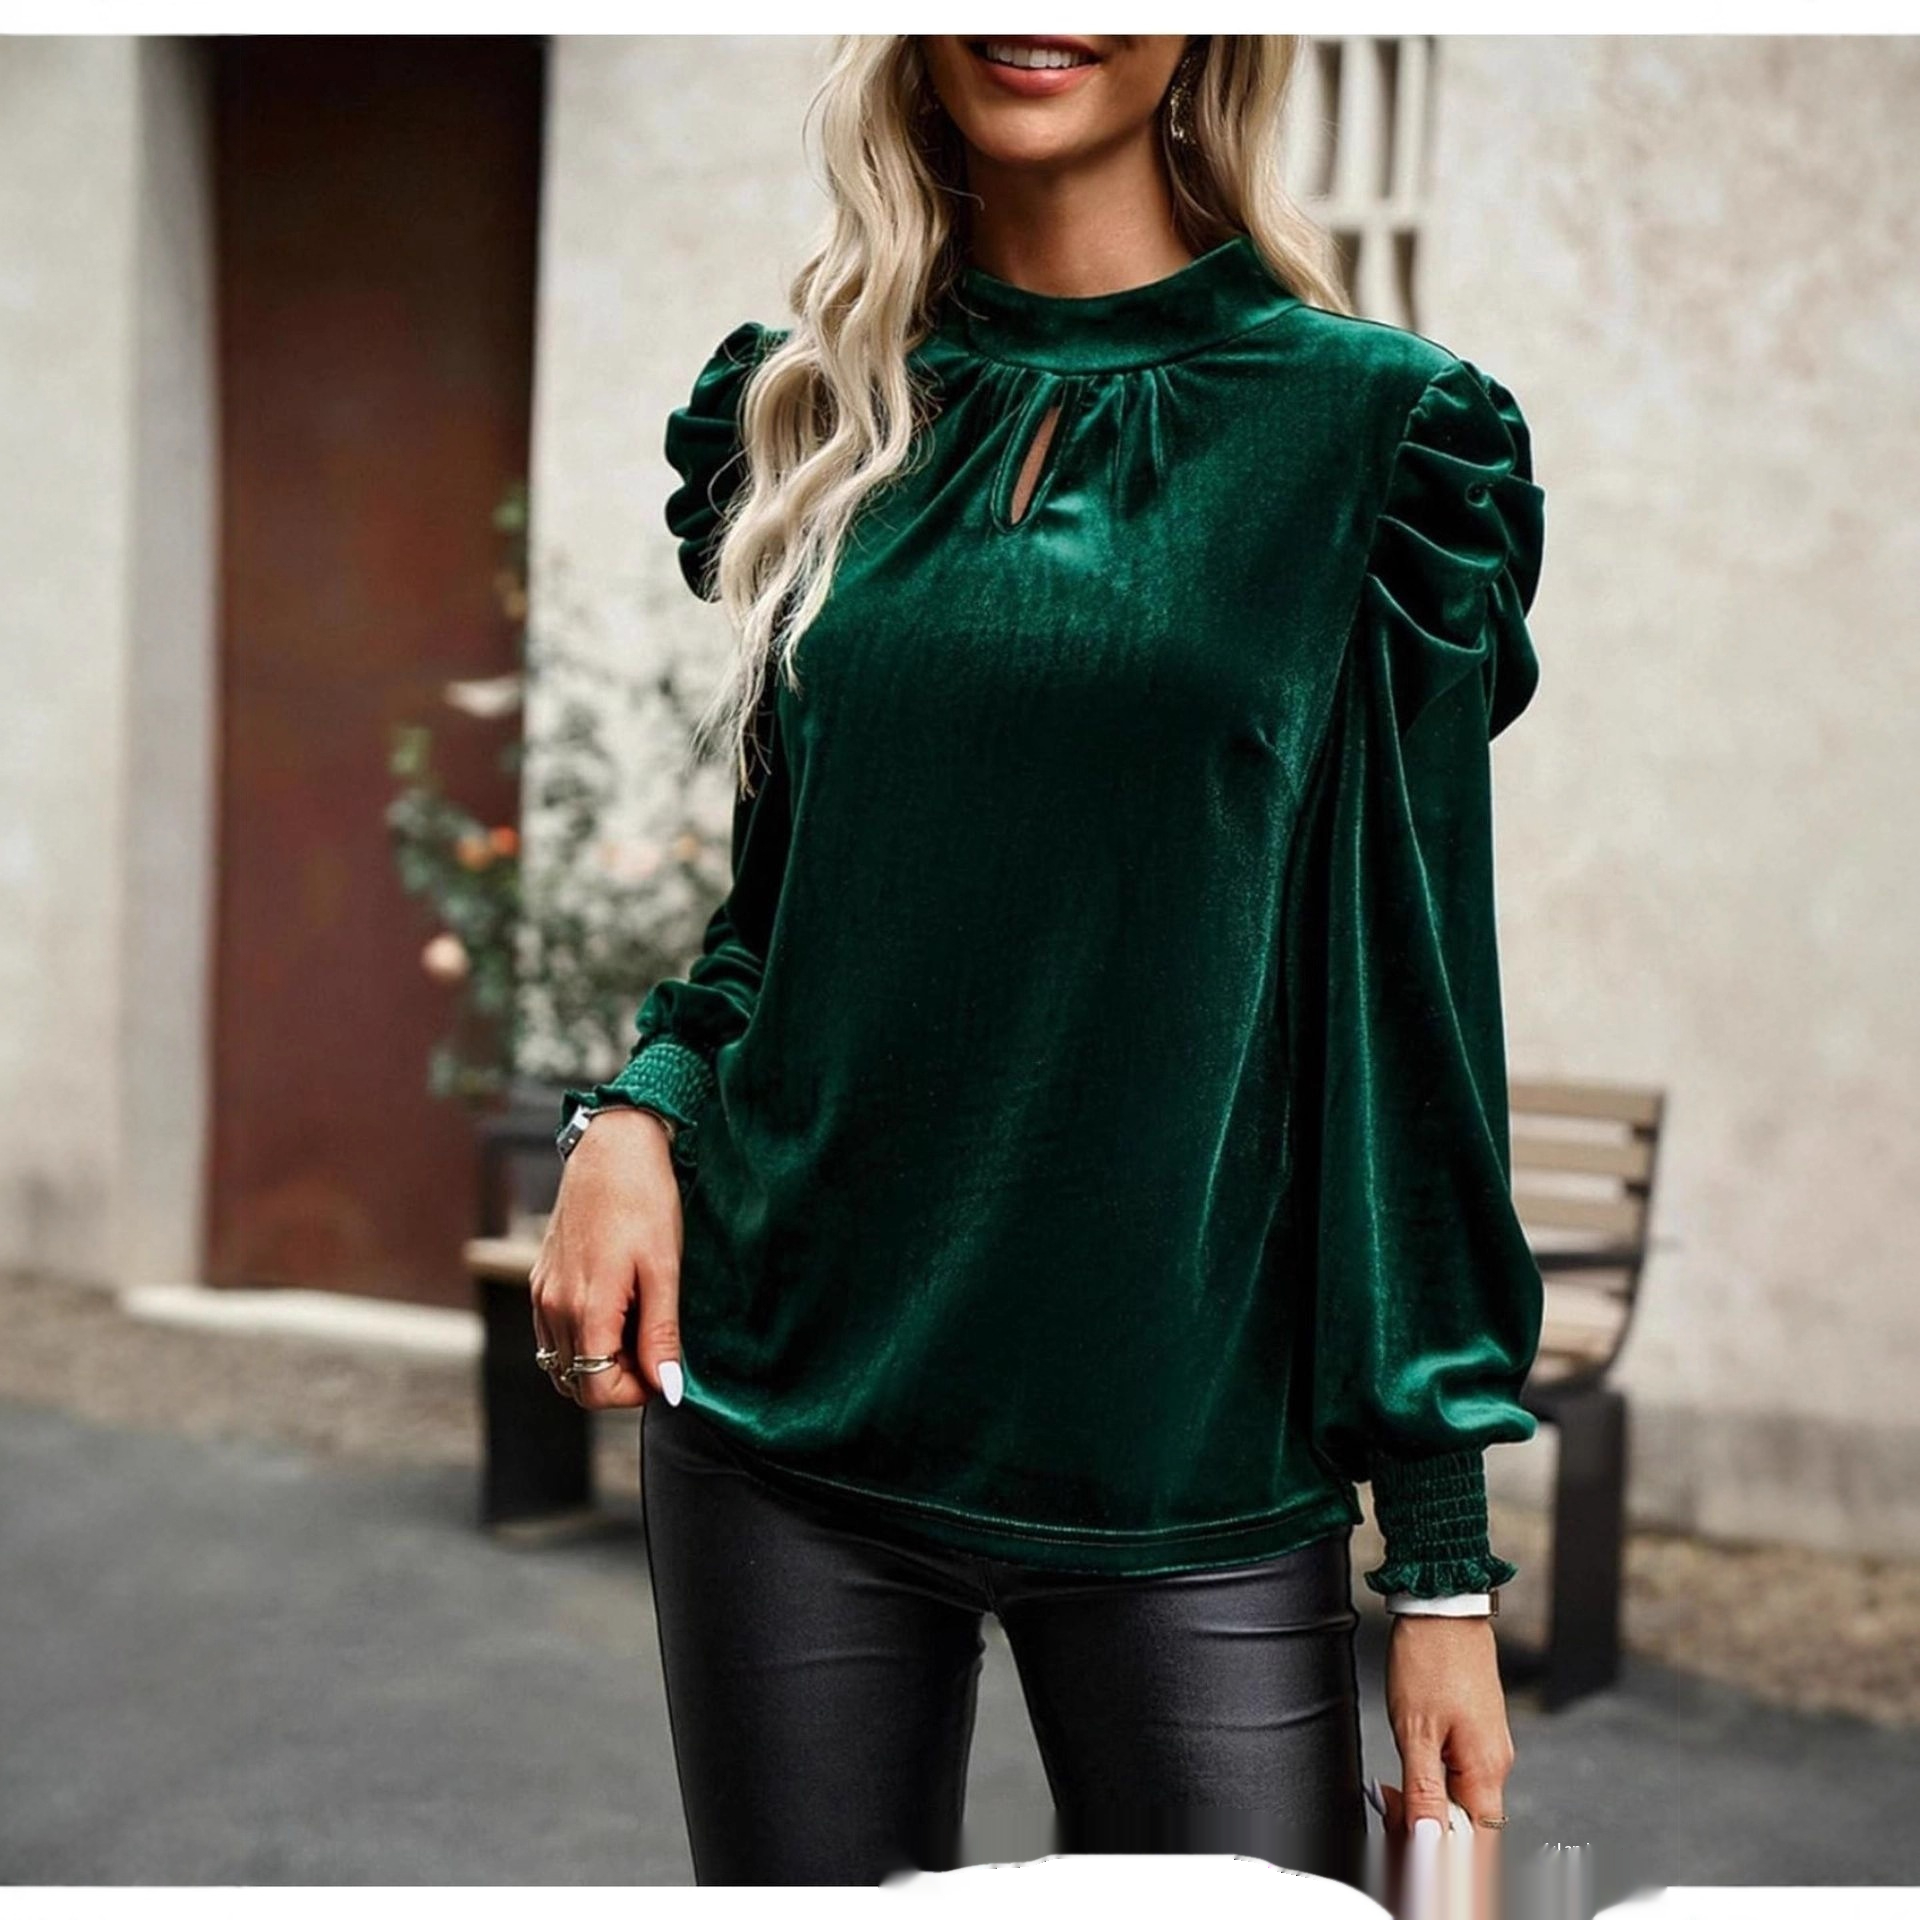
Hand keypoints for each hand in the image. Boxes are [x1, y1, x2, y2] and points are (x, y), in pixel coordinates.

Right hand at [529, 1109, 683, 1410]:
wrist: (612, 1149)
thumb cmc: (644, 1201)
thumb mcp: (665, 1269)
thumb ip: (661, 1334)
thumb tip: (667, 1387)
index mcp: (586, 1308)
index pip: (595, 1392)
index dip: (633, 1393)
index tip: (662, 1366)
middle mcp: (553, 1307)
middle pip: (576, 1383)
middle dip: (616, 1378)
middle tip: (652, 1342)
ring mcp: (541, 1294)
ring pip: (561, 1362)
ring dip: (598, 1359)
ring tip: (634, 1321)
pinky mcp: (539, 1280)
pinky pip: (552, 1334)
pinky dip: (581, 1338)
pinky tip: (613, 1306)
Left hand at [1380, 1614, 1514, 1837]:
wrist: (1441, 1605)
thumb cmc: (1430, 1656)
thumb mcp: (1416, 1731)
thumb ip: (1424, 1791)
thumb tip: (1429, 1842)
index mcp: (1486, 1769)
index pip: (1476, 1842)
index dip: (1445, 1859)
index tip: (1413, 1860)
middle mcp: (1494, 1762)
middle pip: (1466, 1823)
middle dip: (1426, 1830)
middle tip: (1390, 1816)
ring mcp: (1486, 1744)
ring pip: (1459, 1798)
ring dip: (1425, 1805)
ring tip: (1391, 1792)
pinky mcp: (1474, 1729)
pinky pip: (1457, 1772)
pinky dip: (1430, 1780)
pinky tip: (1407, 1774)